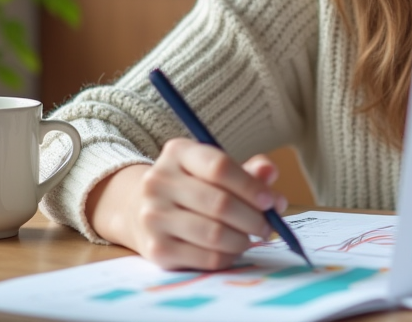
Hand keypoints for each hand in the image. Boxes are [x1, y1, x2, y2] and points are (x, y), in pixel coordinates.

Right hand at [87, 140, 286, 270]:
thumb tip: (270, 173)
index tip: (271, 201)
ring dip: (243, 239)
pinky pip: (206, 258)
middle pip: (220, 203)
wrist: (141, 210)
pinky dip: (228, 256)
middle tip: (267, 226)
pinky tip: (232, 250)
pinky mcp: (155, 249)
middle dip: (253, 218)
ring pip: (214, 233)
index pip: (219, 167)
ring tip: (251, 237)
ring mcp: (153, 216)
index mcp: (178, 152)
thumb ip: (247, 171)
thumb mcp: (214, 169)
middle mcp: (159, 181)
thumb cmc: (191, 186)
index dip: (251, 186)